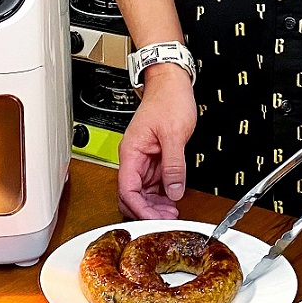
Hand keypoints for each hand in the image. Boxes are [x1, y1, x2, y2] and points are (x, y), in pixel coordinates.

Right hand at [116, 67, 197, 219]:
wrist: (172, 83)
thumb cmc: (168, 100)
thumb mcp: (174, 134)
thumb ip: (174, 165)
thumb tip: (174, 191)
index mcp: (131, 152)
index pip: (127, 189)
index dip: (139, 208)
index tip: (155, 219)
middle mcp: (134, 158)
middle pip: (131, 195)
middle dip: (147, 210)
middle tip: (167, 218)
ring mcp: (143, 159)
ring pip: (142, 192)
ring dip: (155, 205)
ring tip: (172, 212)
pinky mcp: (154, 158)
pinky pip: (153, 183)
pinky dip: (161, 195)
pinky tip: (172, 200)